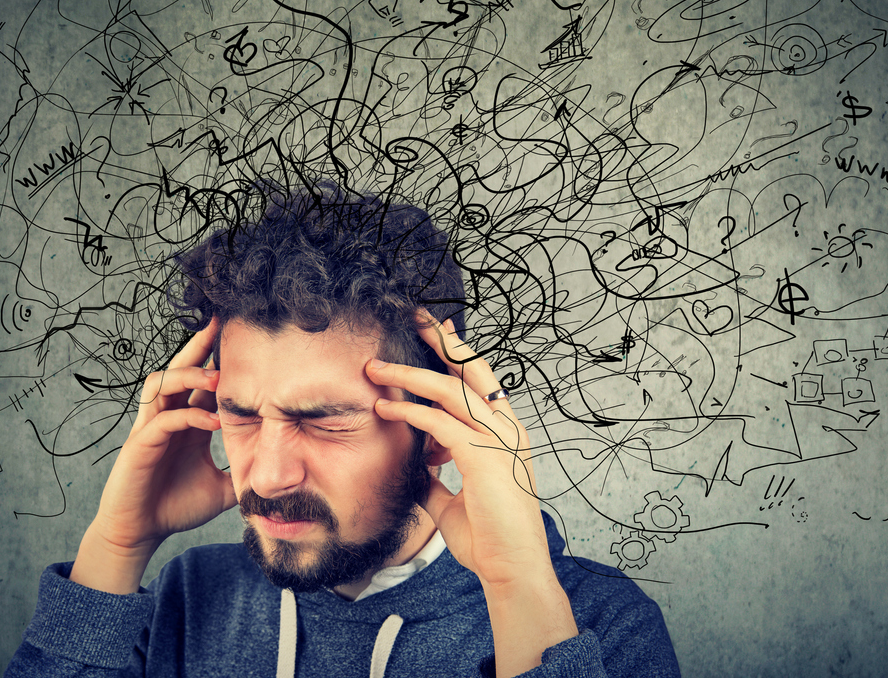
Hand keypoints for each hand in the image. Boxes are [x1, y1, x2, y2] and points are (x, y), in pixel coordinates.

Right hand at [71, 318, 236, 591]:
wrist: (141, 534)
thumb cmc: (177, 507)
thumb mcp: (223, 487)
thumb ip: (246, 472)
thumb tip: (281, 471)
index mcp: (188, 420)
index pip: (204, 380)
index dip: (220, 359)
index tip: (244, 337)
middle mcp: (168, 416)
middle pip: (179, 368)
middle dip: (199, 344)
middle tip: (219, 321)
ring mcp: (151, 428)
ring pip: (162, 383)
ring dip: (189, 375)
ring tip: (218, 378)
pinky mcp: (139, 447)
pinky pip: (162, 420)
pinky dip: (187, 416)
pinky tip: (212, 421)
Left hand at [368, 313, 576, 676]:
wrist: (512, 570)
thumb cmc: (489, 540)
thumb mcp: (455, 502)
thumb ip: (437, 480)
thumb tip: (415, 470)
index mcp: (506, 434)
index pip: (481, 382)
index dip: (458, 354)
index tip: (436, 332)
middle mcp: (506, 429)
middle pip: (473, 369)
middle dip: (442, 341)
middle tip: (415, 317)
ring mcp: (498, 441)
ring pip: (450, 390)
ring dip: (409, 374)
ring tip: (375, 367)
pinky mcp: (482, 458)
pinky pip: (439, 423)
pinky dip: (409, 412)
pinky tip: (384, 407)